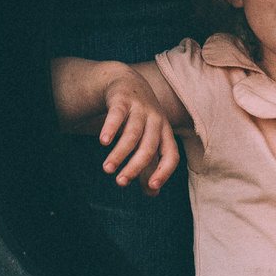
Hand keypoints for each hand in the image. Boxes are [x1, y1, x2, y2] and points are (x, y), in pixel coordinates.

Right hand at [93, 68, 180, 194]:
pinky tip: (103, 141)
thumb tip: (153, 193)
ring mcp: (140, 109)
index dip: (164, 171)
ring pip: (132, 134)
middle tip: (120, 182)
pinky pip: (117, 115)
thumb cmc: (140, 119)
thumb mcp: (148, 140)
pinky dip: (110, 128)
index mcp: (165, 133)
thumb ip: (150, 166)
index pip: (171, 155)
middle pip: (148, 147)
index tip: (151, 187)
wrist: (128, 82)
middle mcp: (156, 121)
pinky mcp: (122, 100)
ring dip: (119, 153)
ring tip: (107, 169)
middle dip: (135, 166)